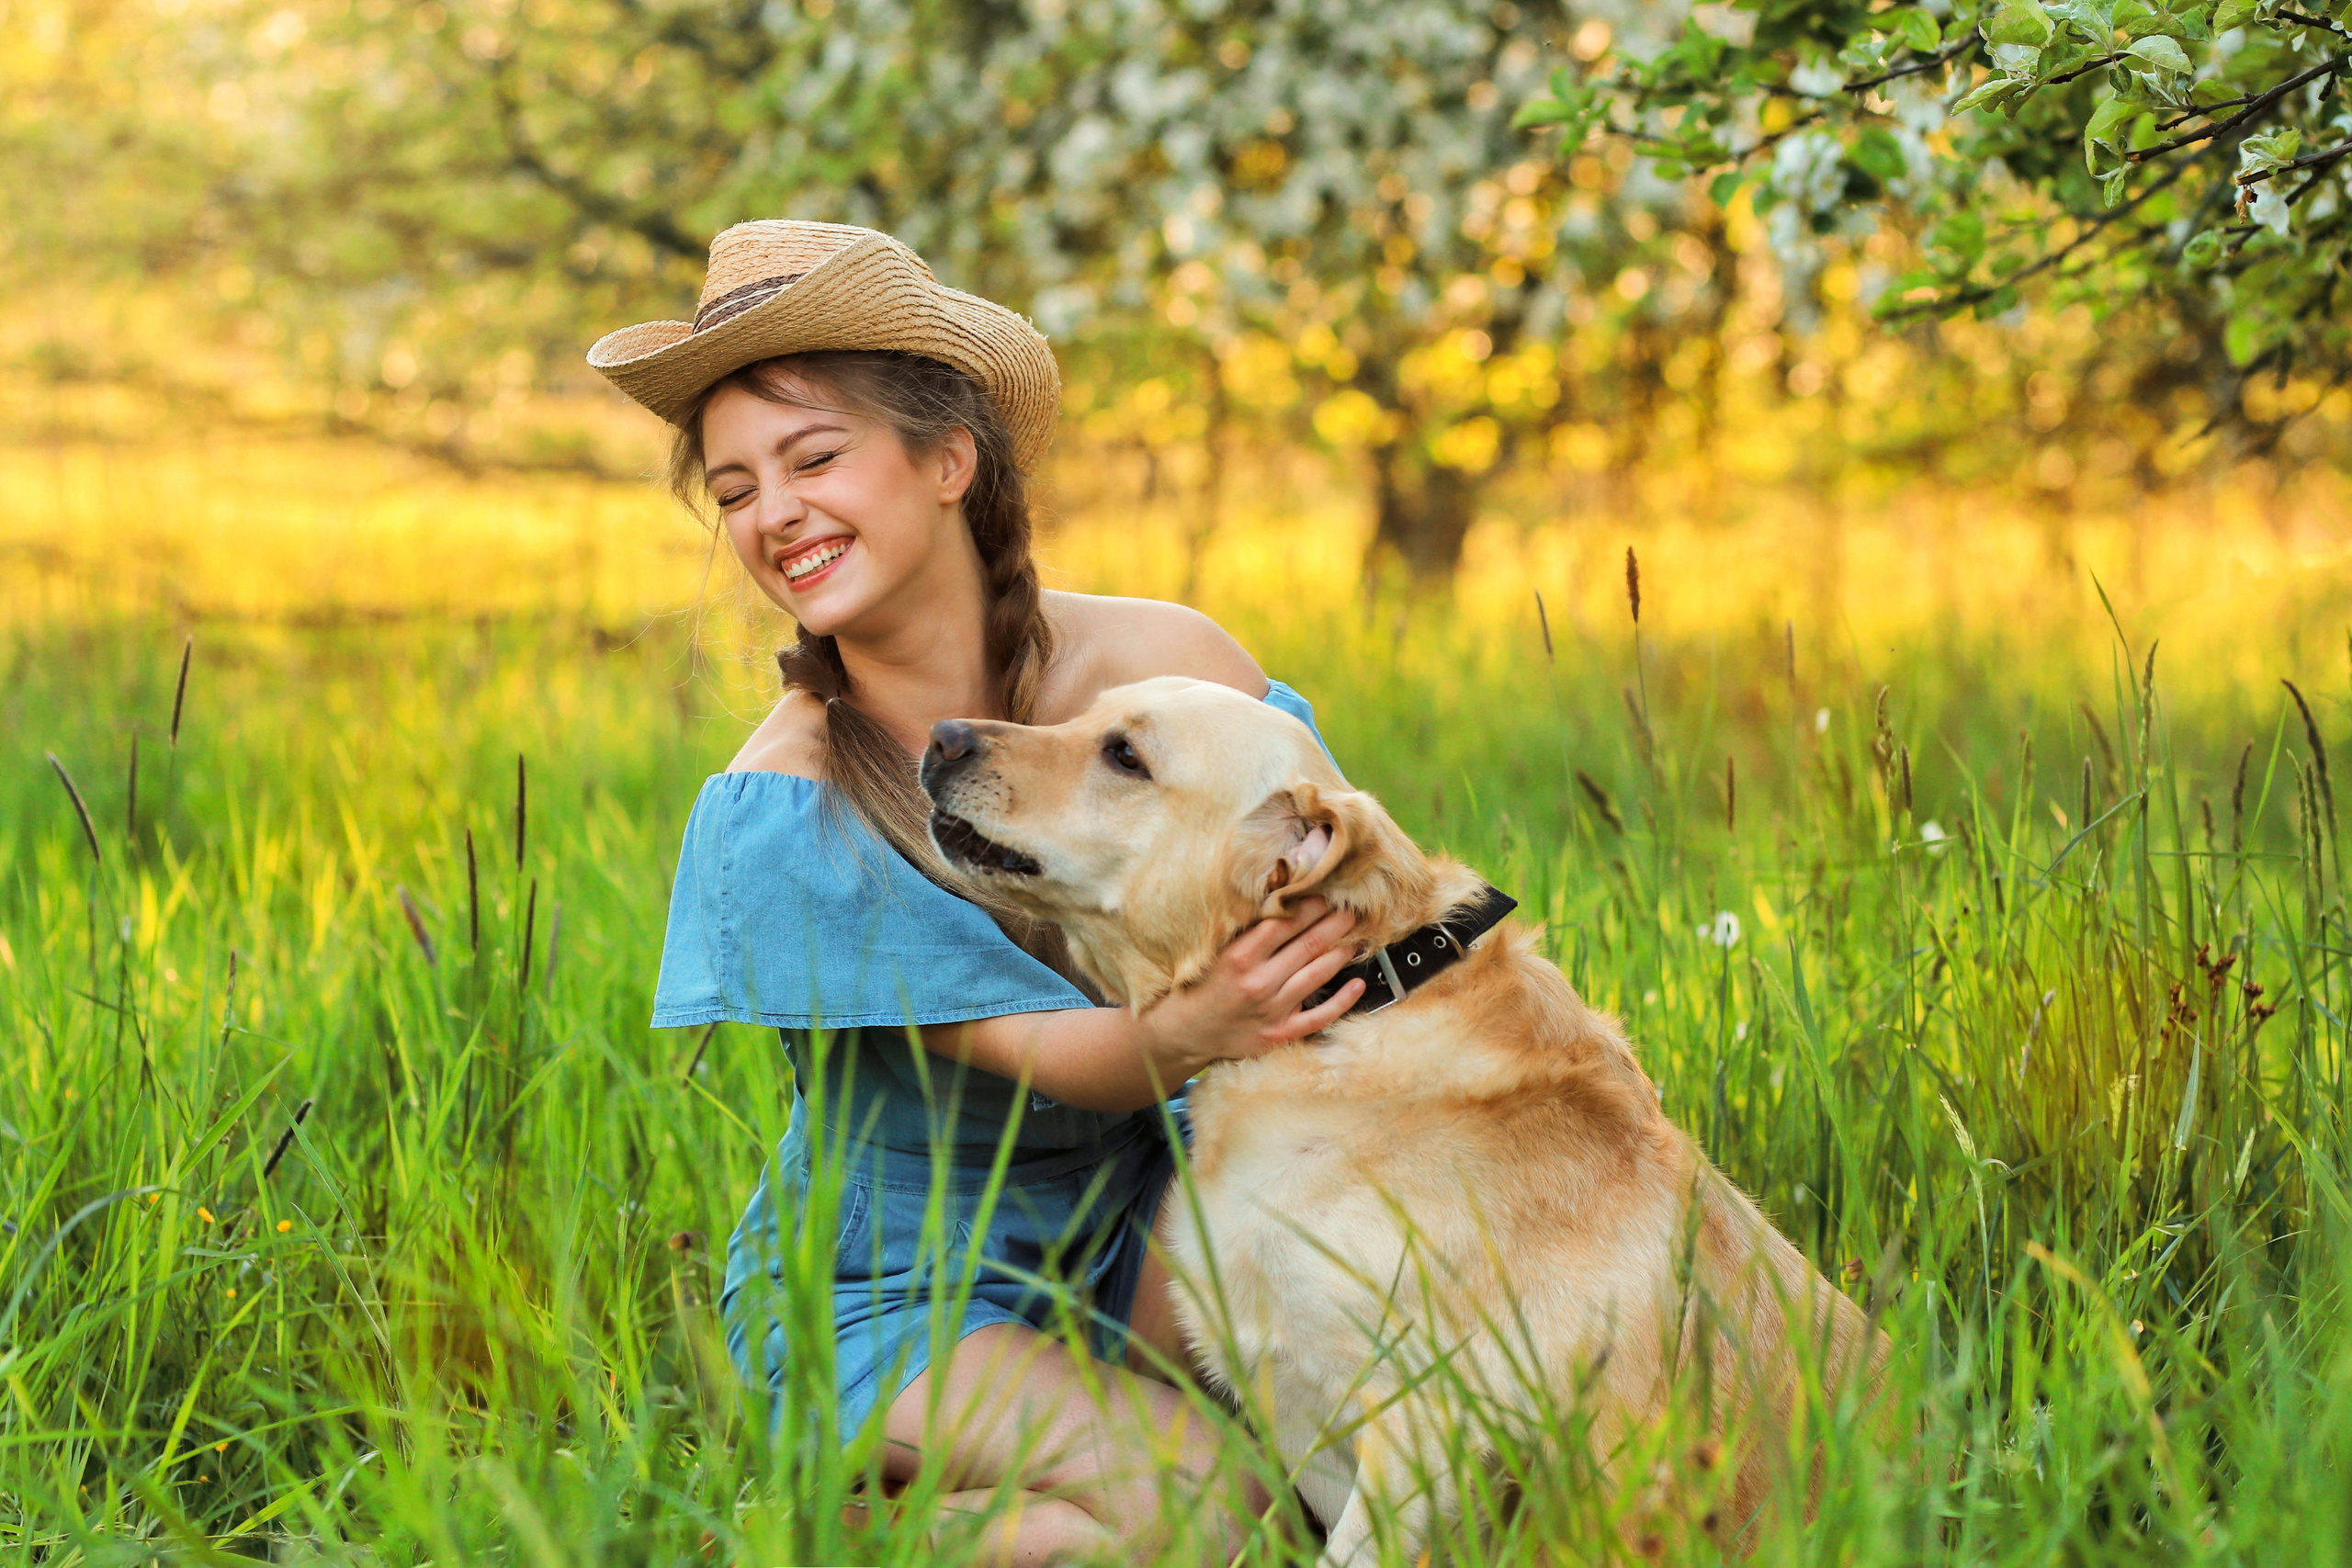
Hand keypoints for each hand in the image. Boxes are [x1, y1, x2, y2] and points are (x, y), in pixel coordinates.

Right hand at [1133, 897, 1365, 1080]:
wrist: (1185, 1032)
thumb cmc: (1201, 984)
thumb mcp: (1217, 951)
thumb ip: (1248, 931)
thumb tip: (1283, 901)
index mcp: (1240, 956)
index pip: (1286, 922)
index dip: (1312, 905)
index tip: (1328, 893)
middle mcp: (1259, 982)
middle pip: (1309, 944)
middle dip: (1336, 923)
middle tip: (1355, 909)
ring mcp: (1272, 1010)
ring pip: (1318, 975)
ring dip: (1342, 952)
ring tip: (1357, 937)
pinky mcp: (1280, 1034)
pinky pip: (1320, 1016)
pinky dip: (1343, 1000)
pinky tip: (1358, 984)